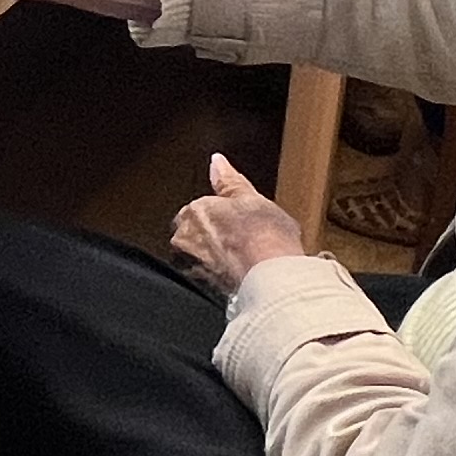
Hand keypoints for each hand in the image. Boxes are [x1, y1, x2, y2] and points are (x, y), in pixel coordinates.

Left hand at [170, 153, 310, 294]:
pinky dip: (218, 280)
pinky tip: (239, 279)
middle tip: (241, 244)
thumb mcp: (252, 199)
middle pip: (193, 236)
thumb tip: (216, 162)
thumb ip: (229, 181)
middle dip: (210, 240)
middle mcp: (183, 240)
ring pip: (197, 260)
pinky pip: (206, 282)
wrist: (272, 282)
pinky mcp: (199, 292)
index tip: (237, 224)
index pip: (197, 211)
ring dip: (212, 261)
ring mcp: (189, 268)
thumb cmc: (266, 239)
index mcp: (193, 212)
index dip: (220, 218)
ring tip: (243, 263)